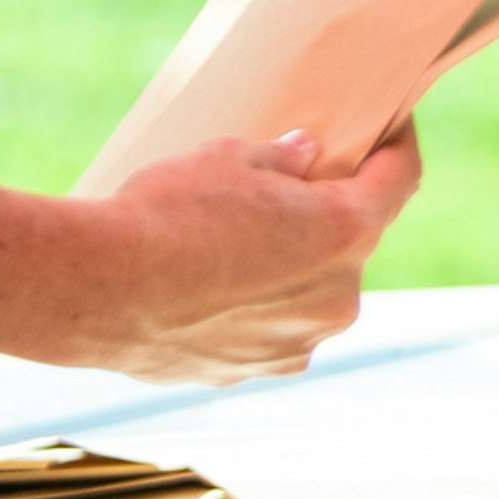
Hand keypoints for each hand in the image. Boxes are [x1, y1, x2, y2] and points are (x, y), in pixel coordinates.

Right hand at [51, 119, 423, 383]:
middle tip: (283, 191)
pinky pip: (271, 329)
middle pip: (350, 242)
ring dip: (289, 270)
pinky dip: (254, 309)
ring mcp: (298, 342)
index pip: (399, 179)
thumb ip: (282, 160)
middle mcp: (338, 297)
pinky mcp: (256, 371)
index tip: (387, 127)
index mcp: (345, 232)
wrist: (99, 290)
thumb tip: (306, 156)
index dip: (396, 146)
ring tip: (231, 244)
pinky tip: (208, 288)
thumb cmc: (167, 213)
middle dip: (324, 217)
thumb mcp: (228, 159)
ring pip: (310, 293)